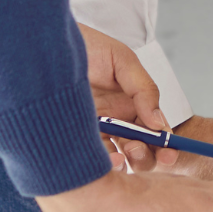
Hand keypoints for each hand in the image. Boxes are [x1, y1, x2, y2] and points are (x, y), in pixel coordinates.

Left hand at [78, 24, 168, 168]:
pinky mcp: (75, 136)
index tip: (168, 154)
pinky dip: (104, 164)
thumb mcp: (122, 61)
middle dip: (146, 156)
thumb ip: (145, 89)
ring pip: (119, 157)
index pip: (155, 130)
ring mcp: (96, 130)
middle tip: (137, 149)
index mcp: (133, 103)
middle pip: (141, 149)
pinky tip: (106, 159)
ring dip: (127, 161)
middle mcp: (117, 120)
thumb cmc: (86, 47)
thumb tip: (159, 123)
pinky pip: (93, 157)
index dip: (164, 145)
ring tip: (124, 153)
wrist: (44, 47)